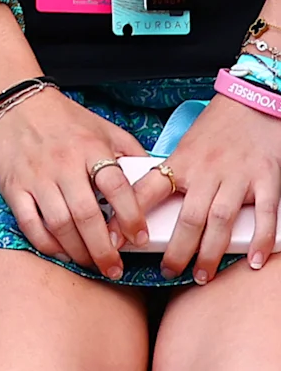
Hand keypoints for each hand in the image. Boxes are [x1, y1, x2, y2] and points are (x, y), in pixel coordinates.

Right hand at [0, 87, 152, 276]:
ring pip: (59, 224)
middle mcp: (63, 164)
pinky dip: (46, 243)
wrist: (12, 101)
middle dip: (104, 249)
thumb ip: (130, 152)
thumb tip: (155, 180)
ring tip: (91, 265)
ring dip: (78, 251)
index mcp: (90, 148)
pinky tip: (60, 251)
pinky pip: (29, 223)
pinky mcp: (12, 186)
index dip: (131, 217)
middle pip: (87, 215)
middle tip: (115, 269)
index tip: (140, 239)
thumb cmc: (62, 118)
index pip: (116, 187)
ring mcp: (36, 176)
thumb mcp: (103, 127)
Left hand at [132, 96, 280, 282]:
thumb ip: (170, 174)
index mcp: (180, 163)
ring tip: (202, 276)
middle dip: (176, 250)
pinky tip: (252, 260)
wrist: (252, 105)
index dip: (127, 217)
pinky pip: (265, 214)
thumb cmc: (215, 129)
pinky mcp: (266, 180)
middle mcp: (206, 172)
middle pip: (187, 217)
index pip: (146, 192)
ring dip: (211, 252)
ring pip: (220, 220)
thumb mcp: (184, 148)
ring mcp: (237, 177)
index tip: (114, 241)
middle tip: (168, 272)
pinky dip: (260, 239)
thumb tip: (141, 201)